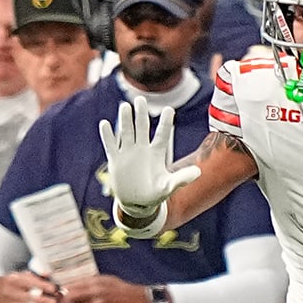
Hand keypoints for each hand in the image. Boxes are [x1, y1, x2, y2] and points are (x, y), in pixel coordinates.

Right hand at [0, 272, 58, 302]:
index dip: (41, 285)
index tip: (53, 289)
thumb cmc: (11, 282)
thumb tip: (48, 275)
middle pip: (26, 297)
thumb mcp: (21, 275)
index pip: (28, 282)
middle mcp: (10, 292)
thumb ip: (36, 276)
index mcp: (14, 280)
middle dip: (41, 301)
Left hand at [61, 275, 154, 302]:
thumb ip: (91, 282)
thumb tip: (74, 285)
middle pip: (70, 298)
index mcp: (95, 282)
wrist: (140, 300)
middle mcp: (95, 293)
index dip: (63, 291)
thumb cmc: (123, 289)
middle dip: (63, 302)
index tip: (58, 294)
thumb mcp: (107, 280)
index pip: (72, 285)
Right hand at [97, 99, 199, 214]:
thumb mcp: (169, 187)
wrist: (137, 203)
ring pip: (127, 132)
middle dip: (141, 114)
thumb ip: (182, 179)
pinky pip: (111, 145)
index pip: (162, 135)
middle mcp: (143, 149)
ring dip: (125, 120)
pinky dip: (107, 136)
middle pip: (142, 128)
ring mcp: (128, 153)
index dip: (166, 123)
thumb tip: (198, 172)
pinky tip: (104, 123)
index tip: (169, 109)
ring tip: (125, 106)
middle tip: (140, 99)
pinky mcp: (116, 160)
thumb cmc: (155, 194)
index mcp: (157, 153)